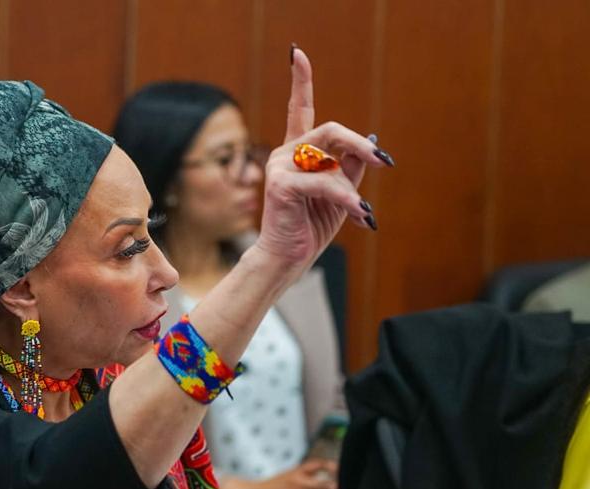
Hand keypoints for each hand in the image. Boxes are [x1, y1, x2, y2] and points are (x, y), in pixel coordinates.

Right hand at [254, 47, 388, 268]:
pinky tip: (360, 214)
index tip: (297, 53)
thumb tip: (371, 142)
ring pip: (331, 159)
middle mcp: (286, 154)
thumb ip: (350, 167)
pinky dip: (346, 198)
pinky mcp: (280, 184)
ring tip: (363, 212)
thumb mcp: (341, 193)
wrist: (288, 258)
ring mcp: (280, 167)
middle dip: (360, 145)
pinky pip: (324, 182)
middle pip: (330, 130)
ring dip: (352, 188)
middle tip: (384, 164)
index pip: (298, 109)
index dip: (300, 81)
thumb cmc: (312, 226)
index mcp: (298, 152)